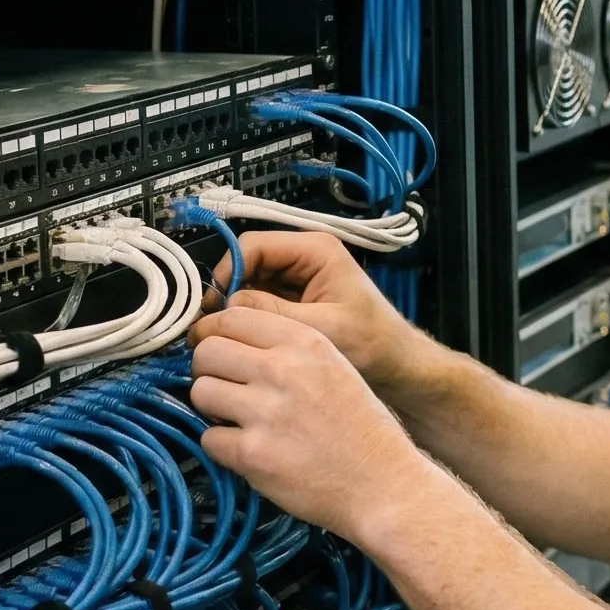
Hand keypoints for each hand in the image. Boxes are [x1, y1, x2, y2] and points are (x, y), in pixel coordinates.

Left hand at [189, 305, 421, 540]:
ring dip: (213, 408)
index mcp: (305, 342)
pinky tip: (252, 451)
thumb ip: (287, 349)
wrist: (384, 484)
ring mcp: (265, 412)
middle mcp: (283, 369)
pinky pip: (209, 439)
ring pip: (200, 391)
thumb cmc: (361, 428)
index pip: (232, 316)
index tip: (224, 354)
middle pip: (207, 350)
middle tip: (228, 389)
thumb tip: (227, 344)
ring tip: (241, 421)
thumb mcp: (335, 367)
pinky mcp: (252, 454)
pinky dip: (224, 448)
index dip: (218, 335)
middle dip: (210, 370)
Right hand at [202, 229, 422, 391]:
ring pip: (249, 283)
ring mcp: (299, 277)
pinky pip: (259, 300)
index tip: (216, 305)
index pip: (253, 245)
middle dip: (229, 292)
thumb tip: (225, 308)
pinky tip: (243, 340)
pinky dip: (249, 317)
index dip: (228, 271)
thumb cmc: (373, 344)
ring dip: (237, 307)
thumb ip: (272, 314)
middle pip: (247, 263)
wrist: (396, 364)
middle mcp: (304, 256)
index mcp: (316, 250)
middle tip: (214, 325)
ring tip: (227, 336)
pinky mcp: (295, 298)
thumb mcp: (320, 329)